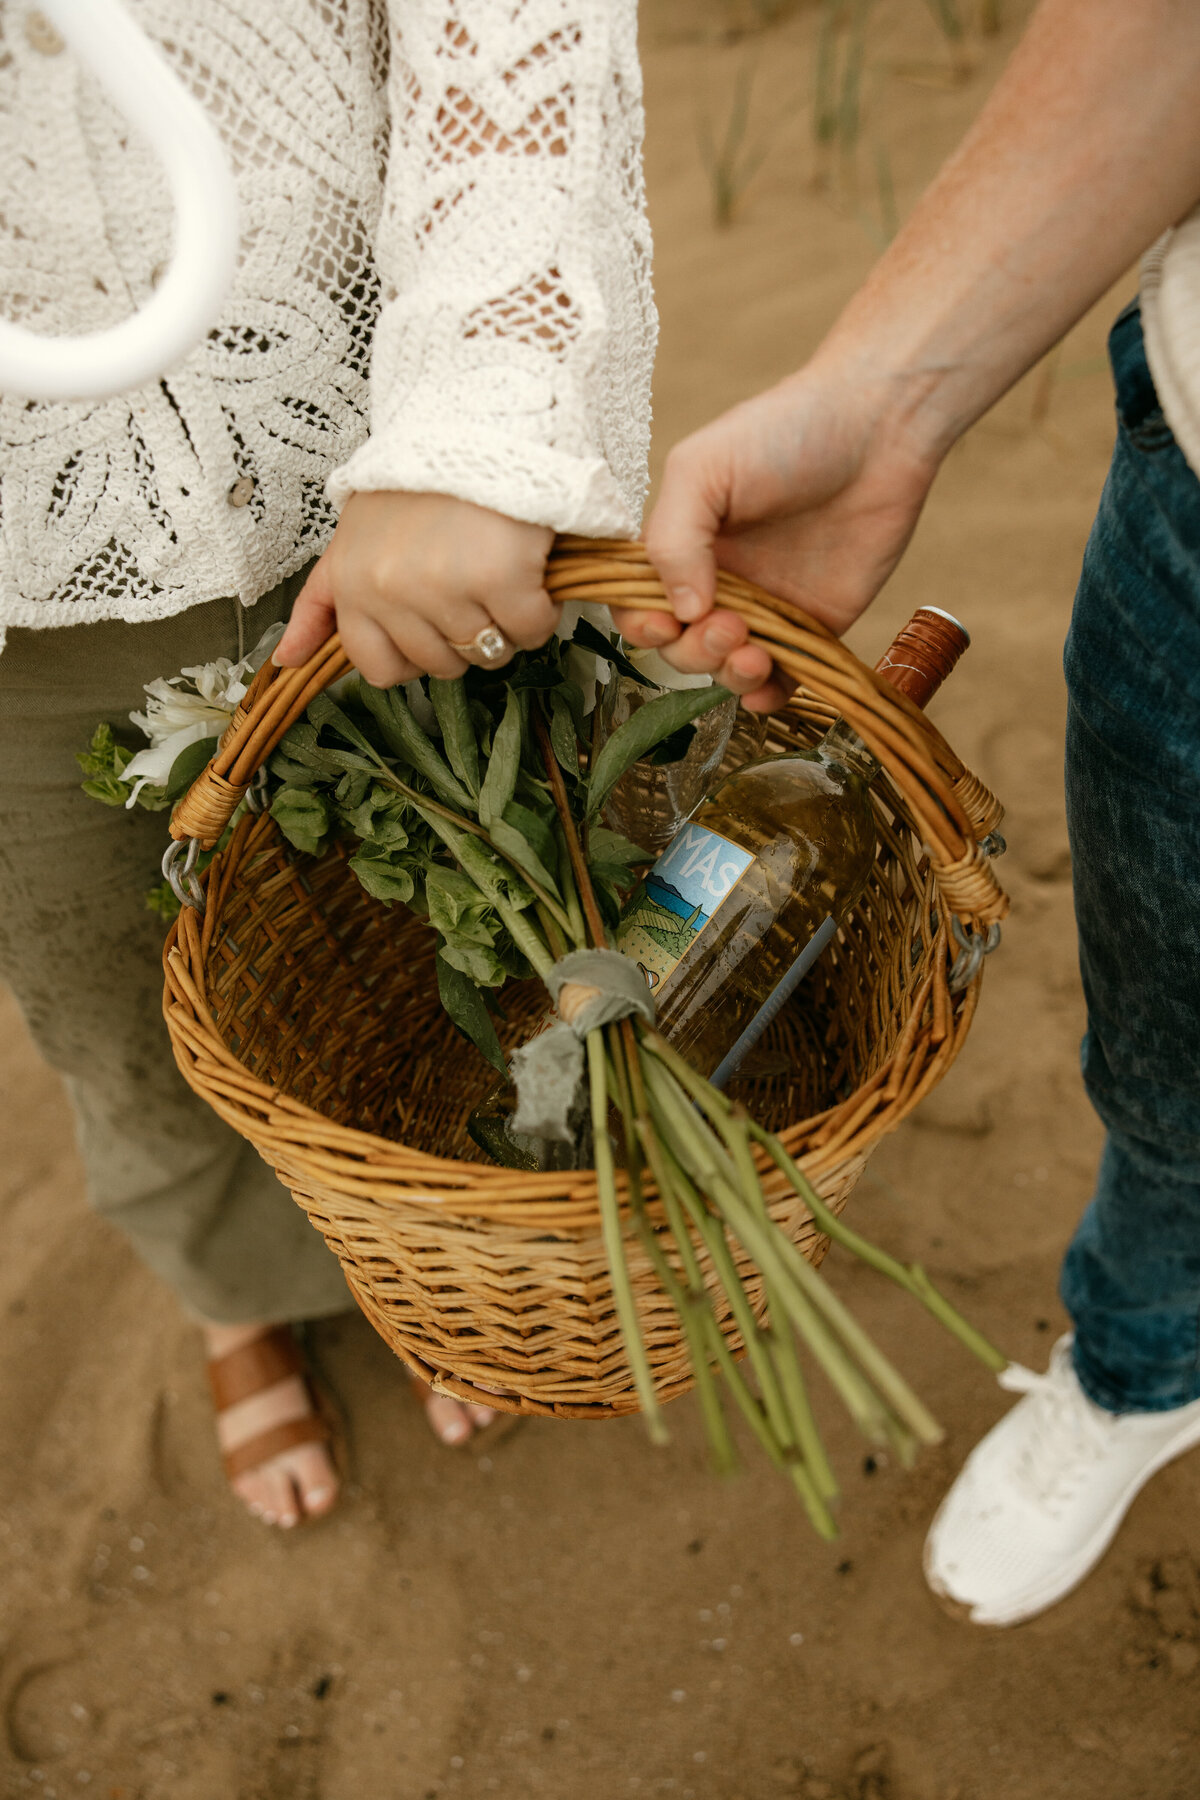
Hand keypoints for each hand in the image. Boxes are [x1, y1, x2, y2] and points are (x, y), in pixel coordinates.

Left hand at [274, 491, 555, 685]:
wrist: (475, 423)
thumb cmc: (417, 486)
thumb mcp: (351, 539)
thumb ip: (321, 603)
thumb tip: (288, 659)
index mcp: (352, 584)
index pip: (380, 668)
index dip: (415, 654)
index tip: (433, 620)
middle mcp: (390, 589)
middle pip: (441, 664)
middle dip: (464, 637)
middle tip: (472, 584)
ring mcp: (444, 585)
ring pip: (488, 652)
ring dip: (505, 625)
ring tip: (500, 574)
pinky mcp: (499, 576)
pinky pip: (529, 630)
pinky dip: (539, 611)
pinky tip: (530, 574)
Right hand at [613, 356, 941, 710]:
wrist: (878, 429)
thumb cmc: (784, 431)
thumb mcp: (704, 468)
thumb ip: (674, 537)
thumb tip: (681, 611)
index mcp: (682, 546)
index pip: (639, 604)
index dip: (642, 623)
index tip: (665, 621)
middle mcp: (718, 582)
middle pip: (680, 646)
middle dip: (694, 650)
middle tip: (729, 625)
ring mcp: (766, 608)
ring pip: (726, 669)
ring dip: (729, 674)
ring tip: (754, 652)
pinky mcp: (815, 626)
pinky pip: (783, 679)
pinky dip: (768, 695)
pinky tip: (769, 686)